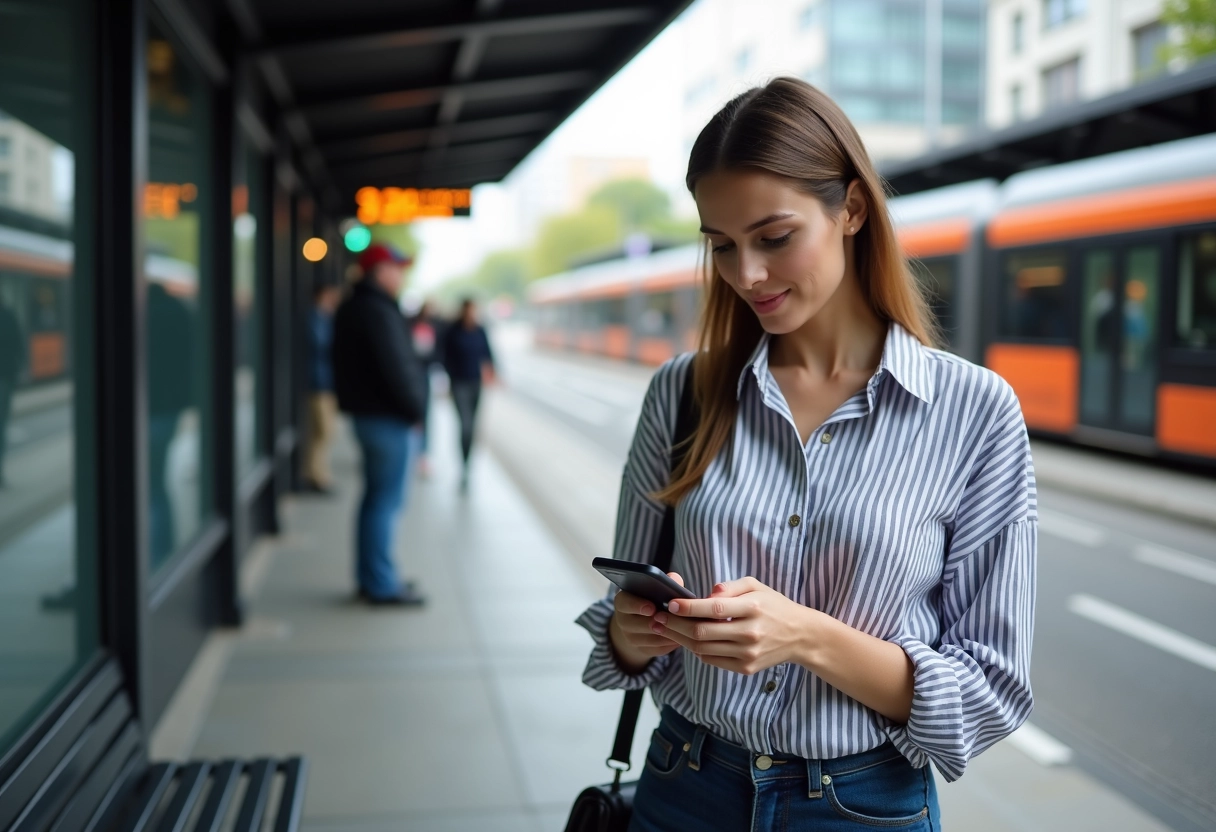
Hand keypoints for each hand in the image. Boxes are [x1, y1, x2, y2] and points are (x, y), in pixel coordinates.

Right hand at [608, 572, 684, 673]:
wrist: (641, 622)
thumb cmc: (652, 599)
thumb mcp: (654, 588)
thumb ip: (665, 581)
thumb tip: (675, 580)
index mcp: (623, 602)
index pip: (625, 603)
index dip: (638, 605)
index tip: (652, 607)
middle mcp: (622, 621)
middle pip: (638, 624)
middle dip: (657, 622)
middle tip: (673, 619)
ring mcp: (631, 638)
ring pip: (652, 639)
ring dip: (669, 632)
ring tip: (684, 626)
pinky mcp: (643, 650)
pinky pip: (659, 649)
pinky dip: (672, 643)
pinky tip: (683, 636)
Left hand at [650, 577, 817, 675]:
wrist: (800, 635)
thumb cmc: (773, 606)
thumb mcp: (756, 586)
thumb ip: (730, 587)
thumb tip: (707, 595)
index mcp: (753, 608)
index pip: (714, 609)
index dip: (688, 607)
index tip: (669, 603)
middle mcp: (750, 633)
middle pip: (702, 632)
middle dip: (674, 625)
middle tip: (657, 617)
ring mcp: (748, 653)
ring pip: (702, 648)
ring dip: (679, 638)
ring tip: (664, 628)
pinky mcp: (746, 668)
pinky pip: (712, 660)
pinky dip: (696, 650)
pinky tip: (685, 639)